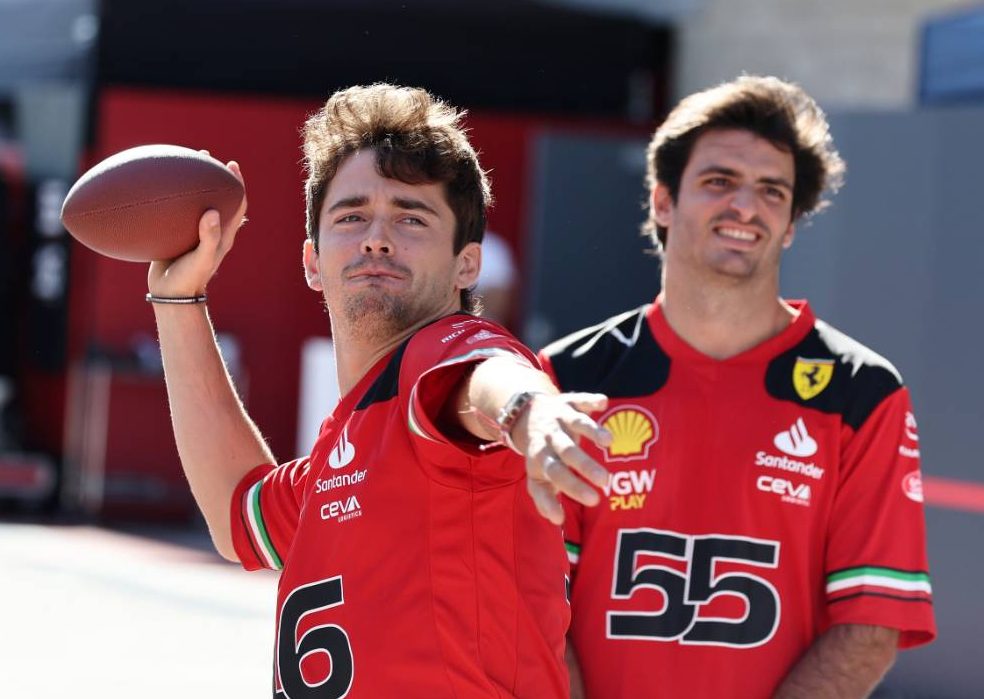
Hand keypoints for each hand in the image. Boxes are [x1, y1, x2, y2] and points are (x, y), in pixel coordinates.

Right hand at [147, 158, 247, 296]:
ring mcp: (191, 233)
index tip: (231, 165)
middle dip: (213, 176)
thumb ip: (209, 237)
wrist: (171, 295)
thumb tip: (214, 212)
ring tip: (181, 163)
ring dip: (191, 184)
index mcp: (223, 234)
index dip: (237, 184)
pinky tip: (154, 187)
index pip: (237, 205)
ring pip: (194, 203)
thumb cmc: (191, 279)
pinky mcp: (175, 236)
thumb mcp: (203, 258)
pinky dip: (168, 199)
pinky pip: (173, 213)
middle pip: (217, 197)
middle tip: (204, 156)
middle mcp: (209, 230)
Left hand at [511, 392, 611, 524]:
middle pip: (567, 451)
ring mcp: (561, 418)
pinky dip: (591, 400)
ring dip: (591, 431)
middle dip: (585, 465)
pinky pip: (581, 399)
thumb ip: (545, 499)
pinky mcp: (571, 402)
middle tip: (605, 481)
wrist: (526, 416)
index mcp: (542, 457)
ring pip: (575, 423)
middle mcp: (551, 436)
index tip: (594, 501)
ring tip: (609, 442)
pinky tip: (603, 403)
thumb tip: (557, 521)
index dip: (573, 487)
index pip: (556, 474)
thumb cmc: (540, 455)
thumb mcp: (536, 478)